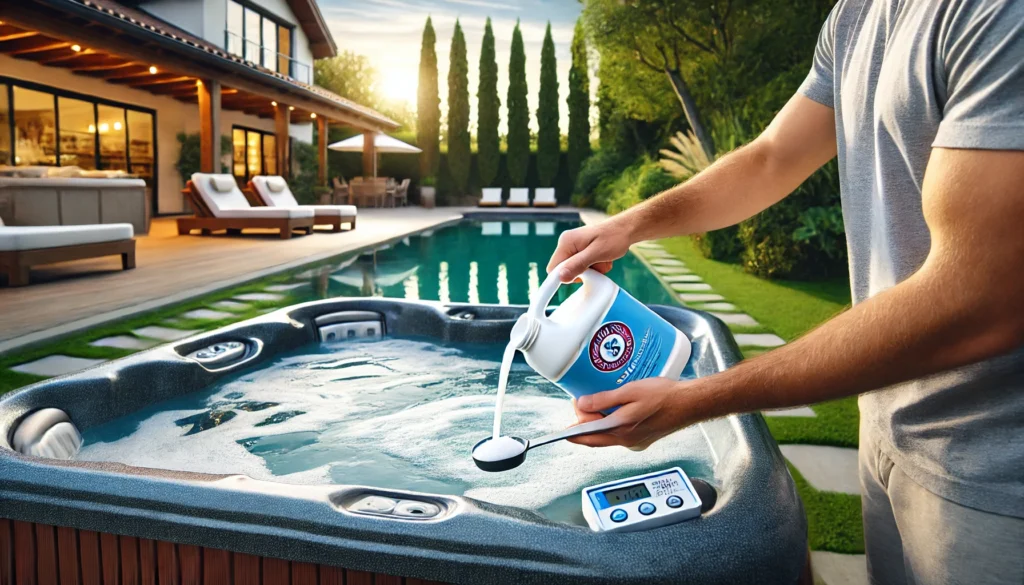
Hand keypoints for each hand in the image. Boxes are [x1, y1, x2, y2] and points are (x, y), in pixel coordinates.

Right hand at [546, 222, 631, 282]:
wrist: (626, 229)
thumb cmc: (614, 238)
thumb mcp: (596, 253)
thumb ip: (577, 265)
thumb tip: (561, 277)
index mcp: (566, 242)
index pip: (553, 268)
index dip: (565, 276)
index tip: (581, 277)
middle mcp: (567, 243)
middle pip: (565, 270)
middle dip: (581, 272)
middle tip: (597, 264)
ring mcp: (574, 247)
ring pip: (575, 269)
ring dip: (590, 270)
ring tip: (602, 261)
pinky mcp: (581, 250)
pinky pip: (582, 266)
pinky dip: (594, 267)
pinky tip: (603, 259)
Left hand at [567, 377, 693, 449]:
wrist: (689, 404)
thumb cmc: (664, 396)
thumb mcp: (630, 391)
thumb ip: (604, 399)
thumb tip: (582, 405)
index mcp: (621, 430)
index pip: (588, 435)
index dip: (574, 427)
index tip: (564, 428)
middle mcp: (627, 441)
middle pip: (596, 438)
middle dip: (584, 426)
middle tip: (581, 406)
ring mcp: (635, 442)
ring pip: (608, 437)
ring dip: (598, 425)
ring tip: (595, 407)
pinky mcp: (643, 439)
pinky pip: (620, 436)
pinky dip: (611, 426)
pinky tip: (613, 413)